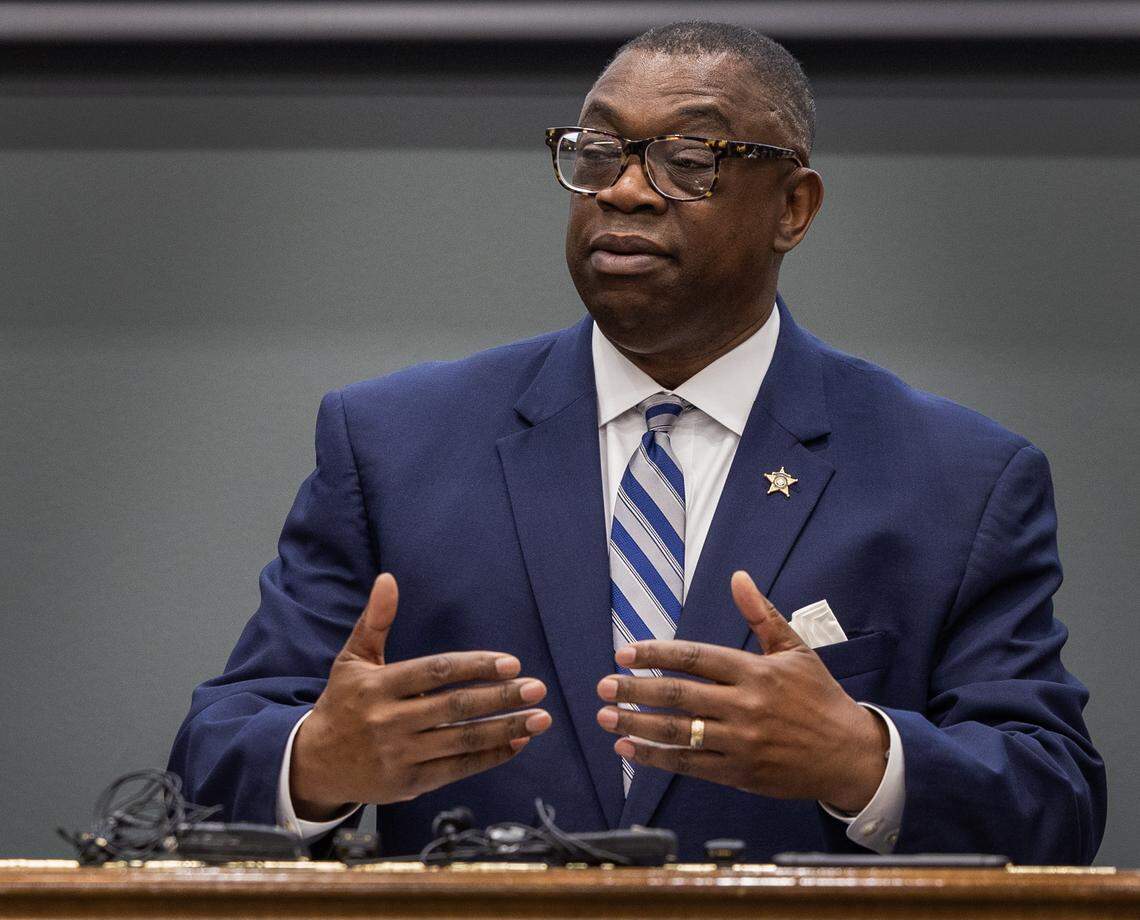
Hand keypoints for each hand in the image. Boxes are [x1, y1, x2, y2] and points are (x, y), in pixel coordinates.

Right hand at [291, 573, 550, 820]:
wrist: (314, 764)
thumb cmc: (342, 703)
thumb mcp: (353, 659)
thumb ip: (375, 620)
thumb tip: (388, 579)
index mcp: (377, 686)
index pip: (435, 672)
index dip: (474, 667)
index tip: (511, 663)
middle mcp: (388, 720)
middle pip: (454, 707)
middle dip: (500, 697)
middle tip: (537, 688)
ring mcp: (399, 754)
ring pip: (461, 741)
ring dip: (505, 729)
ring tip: (540, 719)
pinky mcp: (408, 783)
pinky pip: (457, 769)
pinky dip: (490, 757)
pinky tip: (517, 742)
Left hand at [596, 571, 886, 811]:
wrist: (849, 754)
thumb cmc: (820, 698)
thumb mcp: (796, 650)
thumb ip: (761, 614)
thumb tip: (738, 577)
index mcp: (755, 672)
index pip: (695, 658)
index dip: (656, 654)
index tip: (625, 652)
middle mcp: (744, 706)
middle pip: (678, 695)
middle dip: (635, 690)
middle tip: (604, 686)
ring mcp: (740, 742)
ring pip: (678, 732)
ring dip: (636, 726)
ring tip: (607, 719)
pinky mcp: (739, 773)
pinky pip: (689, 765)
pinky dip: (656, 758)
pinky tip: (629, 751)